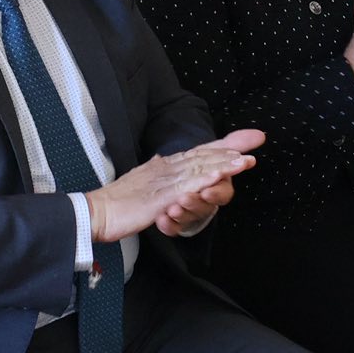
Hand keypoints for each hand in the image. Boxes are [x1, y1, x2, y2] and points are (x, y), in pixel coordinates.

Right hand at [87, 131, 263, 242]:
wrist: (97, 212)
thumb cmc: (118, 202)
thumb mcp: (142, 184)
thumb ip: (156, 173)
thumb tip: (163, 160)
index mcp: (163, 166)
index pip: (198, 151)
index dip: (222, 144)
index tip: (246, 140)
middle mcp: (166, 168)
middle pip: (203, 155)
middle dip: (231, 148)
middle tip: (256, 140)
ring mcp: (165, 181)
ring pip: (200, 168)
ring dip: (225, 163)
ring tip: (246, 159)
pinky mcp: (162, 196)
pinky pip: (189, 186)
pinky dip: (208, 179)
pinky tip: (222, 176)